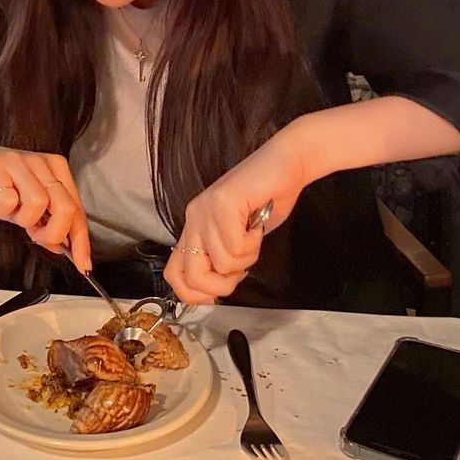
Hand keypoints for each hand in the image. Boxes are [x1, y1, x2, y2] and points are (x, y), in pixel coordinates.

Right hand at [0, 138, 91, 272]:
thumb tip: (63, 247)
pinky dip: (2, 210)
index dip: (81, 240)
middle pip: (65, 207)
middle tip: (36, 236)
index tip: (82, 264)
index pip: (77, 208)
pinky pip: (8, 200)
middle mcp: (42, 162)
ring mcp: (19, 161)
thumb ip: (47, 222)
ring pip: (38, 204)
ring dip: (23, 219)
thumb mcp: (26, 206)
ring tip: (12, 212)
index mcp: (56, 169)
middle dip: (53, 234)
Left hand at [164, 129, 307, 304]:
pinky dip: (254, 242)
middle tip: (243, 268)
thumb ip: (222, 259)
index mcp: (194, 226)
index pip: (174, 273)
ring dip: (247, 258)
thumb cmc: (268, 200)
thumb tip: (215, 292)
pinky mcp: (222, 202)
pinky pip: (236, 246)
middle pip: (192, 275)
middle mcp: (194, 217)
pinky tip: (257, 224)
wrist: (286, 165)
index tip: (219, 294)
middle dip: (222, 285)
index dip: (194, 294)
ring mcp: (205, 209)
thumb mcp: (238, 238)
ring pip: (222, 263)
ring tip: (254, 234)